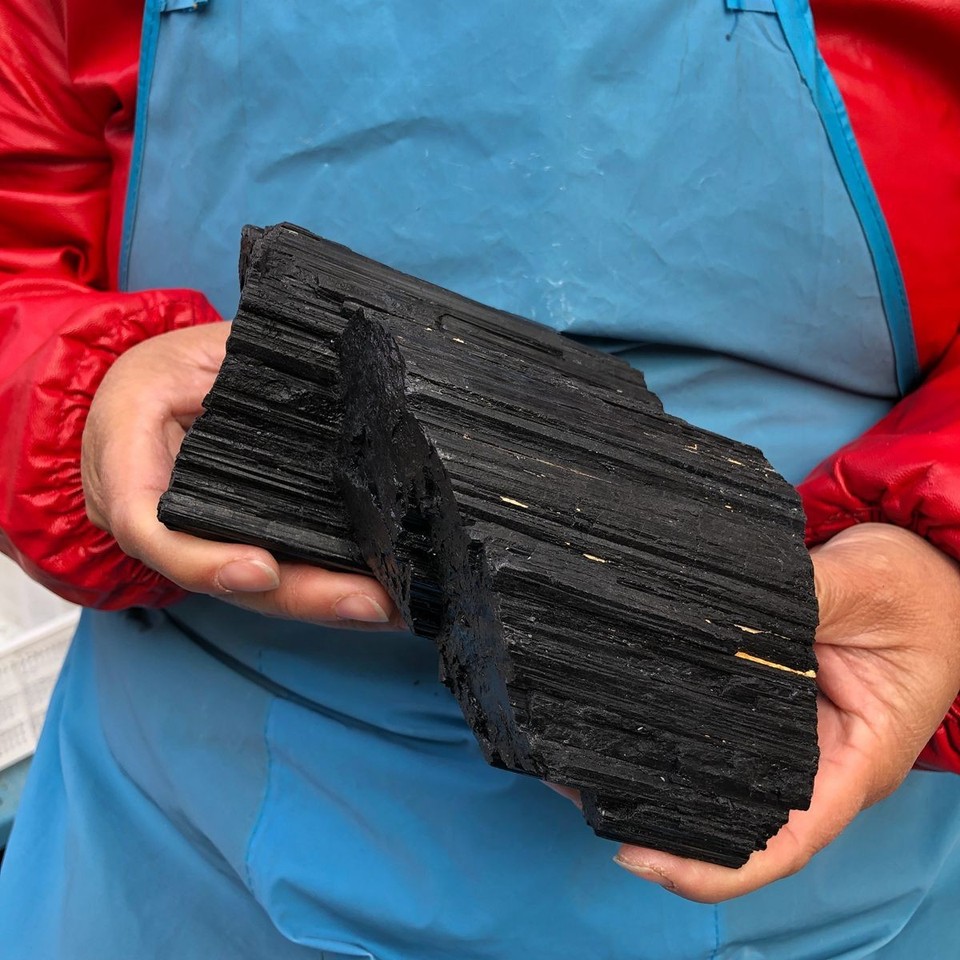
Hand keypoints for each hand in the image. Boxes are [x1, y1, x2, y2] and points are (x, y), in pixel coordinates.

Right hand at [81, 324, 399, 626]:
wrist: (157, 393)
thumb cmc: (176, 367)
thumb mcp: (198, 349)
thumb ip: (244, 364)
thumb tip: (333, 370)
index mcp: (128, 465)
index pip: (151, 529)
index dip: (206, 561)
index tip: (264, 568)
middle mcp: (161, 521)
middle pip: (226, 577)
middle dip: (300, 596)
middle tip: (367, 602)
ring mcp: (200, 542)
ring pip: (260, 589)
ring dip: (326, 604)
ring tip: (391, 606)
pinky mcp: (241, 544)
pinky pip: (282, 573)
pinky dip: (329, 588)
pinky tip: (382, 595)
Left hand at [614, 523, 959, 900]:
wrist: (927, 574)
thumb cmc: (913, 592)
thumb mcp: (864, 588)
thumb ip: (799, 598)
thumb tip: (717, 608)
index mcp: (854, 761)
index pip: (785, 840)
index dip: (711, 864)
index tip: (640, 857)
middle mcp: (816, 764)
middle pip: (736, 821)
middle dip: (661, 824)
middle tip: (582, 790)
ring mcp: (788, 740)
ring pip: (718, 782)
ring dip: (655, 781)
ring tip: (581, 764)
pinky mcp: (765, 710)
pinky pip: (713, 733)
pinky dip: (669, 734)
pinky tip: (617, 717)